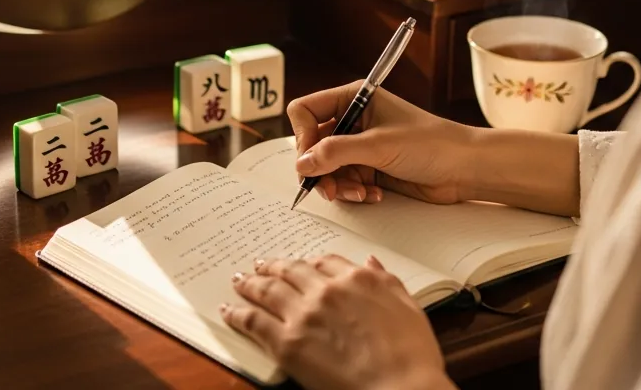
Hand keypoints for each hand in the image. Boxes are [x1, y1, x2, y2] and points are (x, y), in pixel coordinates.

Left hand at [222, 255, 451, 389]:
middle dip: (273, 267)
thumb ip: (386, 281)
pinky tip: (229, 310)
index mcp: (358, 279)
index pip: (325, 262)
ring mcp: (304, 314)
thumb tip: (371, 263)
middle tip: (261, 266)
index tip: (300, 265)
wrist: (402, 389)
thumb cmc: (412, 357)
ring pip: (267, 290)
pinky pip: (254, 321)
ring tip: (239, 281)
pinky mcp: (287, 342)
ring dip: (250, 283)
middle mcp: (327, 290)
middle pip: (291, 270)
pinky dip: (238, 313)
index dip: (308, 264)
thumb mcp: (409, 307)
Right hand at [287, 83, 478, 204]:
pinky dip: (353, 192)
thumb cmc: (430, 143)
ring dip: (338, 185)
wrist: (464, 169)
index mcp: (354, 98)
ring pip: (326, 168)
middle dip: (320, 169)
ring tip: (359, 193)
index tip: (312, 159)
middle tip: (329, 189)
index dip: (303, 136)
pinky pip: (344, 182)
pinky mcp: (369, 168)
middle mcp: (353, 120)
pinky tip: (373, 195)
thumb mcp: (378, 146)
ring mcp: (360, 145)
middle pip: (312, 145)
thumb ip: (335, 153)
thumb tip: (301, 164)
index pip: (305, 111)